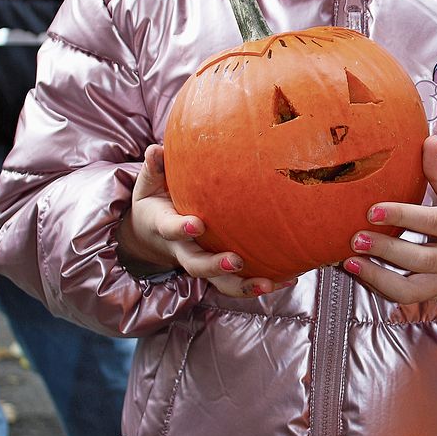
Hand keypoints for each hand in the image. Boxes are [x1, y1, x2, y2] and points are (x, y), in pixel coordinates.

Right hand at [117, 145, 291, 298]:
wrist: (152, 234)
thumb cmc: (157, 202)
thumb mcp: (149, 184)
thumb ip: (155, 168)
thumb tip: (156, 150)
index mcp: (165, 228)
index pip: (171, 230)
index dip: (182, 229)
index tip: (197, 224)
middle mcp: (184, 250)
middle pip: (197, 266)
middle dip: (216, 266)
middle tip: (237, 261)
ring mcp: (202, 262)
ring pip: (220, 283)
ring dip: (243, 286)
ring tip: (268, 284)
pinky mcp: (218, 270)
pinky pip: (238, 281)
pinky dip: (261, 283)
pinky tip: (287, 280)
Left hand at [342, 135, 436, 303]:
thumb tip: (427, 140)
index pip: (431, 222)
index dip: (401, 216)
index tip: (372, 210)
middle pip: (418, 259)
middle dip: (384, 250)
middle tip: (354, 238)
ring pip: (411, 289)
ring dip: (377, 278)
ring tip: (350, 263)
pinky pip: (409, 297)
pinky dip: (383, 288)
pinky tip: (363, 274)